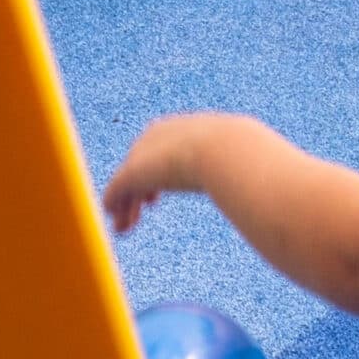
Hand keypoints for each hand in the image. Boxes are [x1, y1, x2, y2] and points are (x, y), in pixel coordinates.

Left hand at [102, 112, 237, 232]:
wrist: (224, 151)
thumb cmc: (237, 154)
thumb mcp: (234, 159)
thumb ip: (230, 167)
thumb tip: (243, 178)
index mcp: (178, 129)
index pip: (157, 152)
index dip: (155, 174)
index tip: (155, 197)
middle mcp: (156, 137)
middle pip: (139, 166)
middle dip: (138, 191)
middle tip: (145, 209)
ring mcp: (141, 154)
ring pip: (126, 182)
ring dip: (126, 206)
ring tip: (125, 228)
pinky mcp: (131, 172)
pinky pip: (115, 192)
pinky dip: (115, 206)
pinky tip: (119, 223)